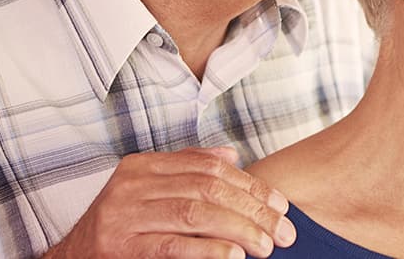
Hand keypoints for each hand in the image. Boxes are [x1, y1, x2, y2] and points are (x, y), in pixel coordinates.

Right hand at [44, 147, 295, 258]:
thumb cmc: (119, 229)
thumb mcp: (147, 192)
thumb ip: (186, 171)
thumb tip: (231, 155)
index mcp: (142, 166)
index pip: (208, 167)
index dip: (250, 185)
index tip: (280, 206)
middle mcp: (131, 184)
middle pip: (207, 189)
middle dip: (253, 210)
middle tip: (283, 232)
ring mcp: (124, 215)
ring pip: (195, 214)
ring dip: (239, 230)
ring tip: (266, 247)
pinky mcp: (121, 247)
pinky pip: (172, 245)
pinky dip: (207, 250)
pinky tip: (232, 257)